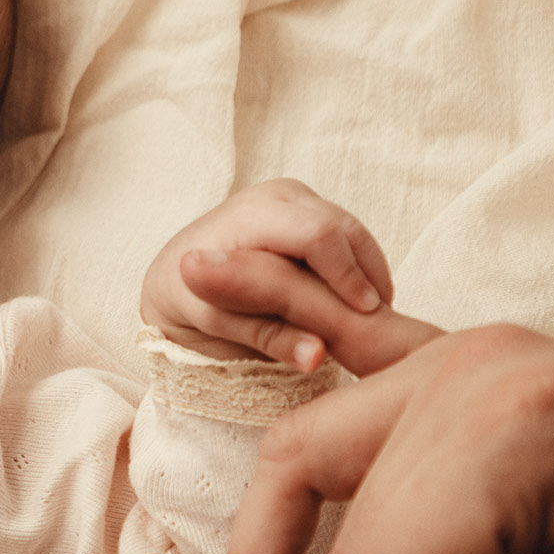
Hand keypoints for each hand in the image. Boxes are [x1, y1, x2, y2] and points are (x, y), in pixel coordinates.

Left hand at [141, 178, 406, 371]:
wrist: (177, 275)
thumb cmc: (190, 298)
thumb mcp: (218, 321)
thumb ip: (269, 336)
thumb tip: (318, 357)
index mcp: (250, 214)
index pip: (316, 234)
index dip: (347, 274)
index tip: (364, 314)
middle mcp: (279, 196)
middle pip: (346, 230)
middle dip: (367, 278)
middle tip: (376, 325)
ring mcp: (299, 199)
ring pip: (357, 235)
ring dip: (369, 278)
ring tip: (367, 322)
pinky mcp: (314, 211)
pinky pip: (353, 240)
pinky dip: (362, 273)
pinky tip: (356, 308)